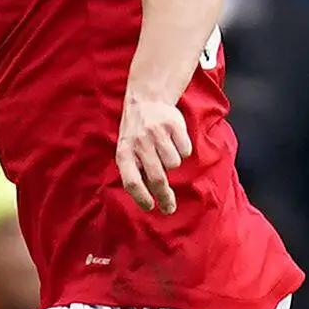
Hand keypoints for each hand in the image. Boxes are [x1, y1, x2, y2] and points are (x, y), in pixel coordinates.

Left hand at [116, 92, 190, 213]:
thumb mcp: (127, 150)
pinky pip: (185, 151)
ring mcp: (156, 133)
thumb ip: (135, 171)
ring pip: (173, 164)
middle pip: (156, 178)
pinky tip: (173, 141)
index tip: (150, 207)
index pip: (131, 181)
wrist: (146, 100)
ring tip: (164, 151)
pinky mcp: (173, 125)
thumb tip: (150, 200)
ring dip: (172, 163)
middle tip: (169, 208)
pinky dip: (182, 150)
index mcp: (124, 152)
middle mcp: (139, 143)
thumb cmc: (136, 134)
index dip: (141, 197)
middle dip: (164, 197)